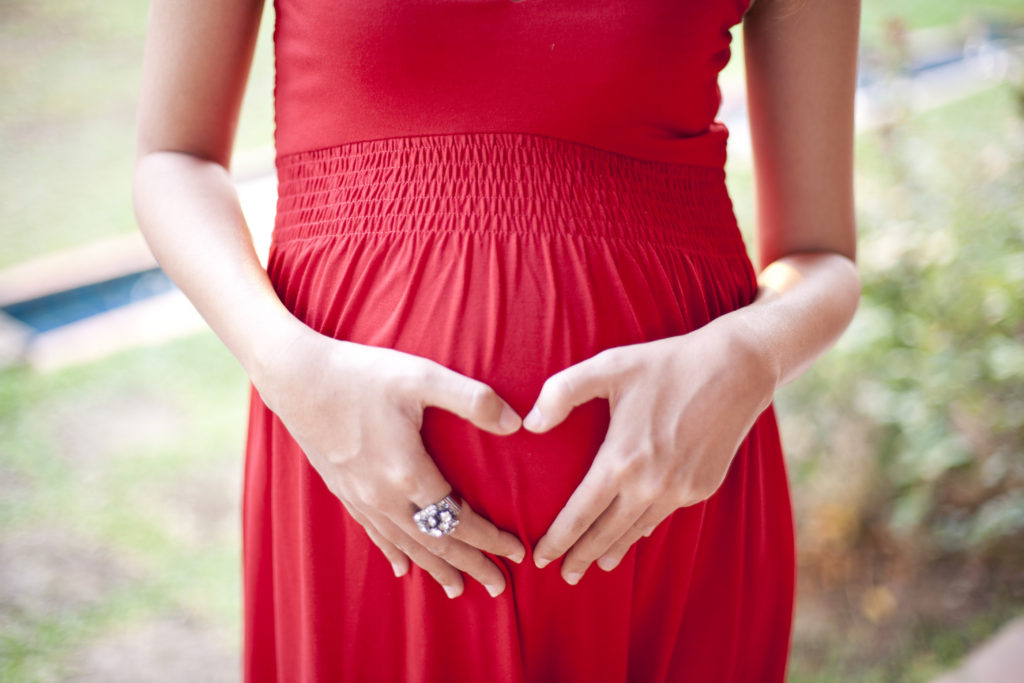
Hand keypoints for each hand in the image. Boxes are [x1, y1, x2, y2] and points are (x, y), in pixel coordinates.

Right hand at [253, 326, 526, 598]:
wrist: (295, 377)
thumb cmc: (362, 374)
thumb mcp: (422, 377)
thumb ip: (472, 399)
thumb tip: (516, 424)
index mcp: (409, 474)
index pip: (459, 520)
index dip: (490, 538)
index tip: (517, 552)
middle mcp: (384, 497)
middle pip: (435, 543)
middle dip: (470, 565)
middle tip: (498, 588)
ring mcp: (360, 497)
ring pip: (405, 545)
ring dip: (435, 568)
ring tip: (457, 589)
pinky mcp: (343, 491)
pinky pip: (374, 534)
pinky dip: (393, 553)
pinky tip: (401, 568)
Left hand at [522, 315, 775, 583]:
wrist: (737, 369)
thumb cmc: (665, 364)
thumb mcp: (608, 366)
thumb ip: (561, 393)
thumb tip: (530, 424)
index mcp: (622, 460)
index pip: (580, 513)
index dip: (558, 539)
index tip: (539, 558)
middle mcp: (651, 484)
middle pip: (607, 533)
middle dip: (583, 557)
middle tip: (565, 577)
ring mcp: (680, 489)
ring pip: (638, 530)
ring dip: (615, 549)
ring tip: (600, 564)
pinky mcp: (703, 487)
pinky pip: (665, 514)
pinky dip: (646, 527)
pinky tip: (637, 531)